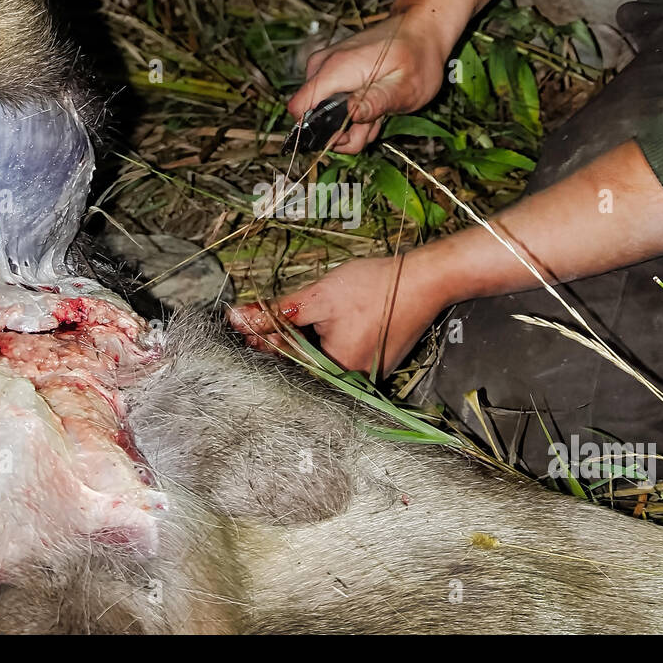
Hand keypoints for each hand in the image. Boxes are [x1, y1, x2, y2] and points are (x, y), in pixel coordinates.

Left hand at [228, 253, 449, 374]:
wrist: (425, 281)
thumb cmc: (374, 288)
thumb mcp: (318, 297)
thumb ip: (276, 313)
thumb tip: (237, 318)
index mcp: (334, 370)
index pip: (283, 360)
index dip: (259, 339)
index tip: (240, 322)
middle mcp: (351, 381)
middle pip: (302, 364)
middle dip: (279, 340)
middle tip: (260, 315)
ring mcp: (366, 375)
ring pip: (321, 360)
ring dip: (302, 340)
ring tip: (290, 315)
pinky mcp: (376, 364)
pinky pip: (340, 357)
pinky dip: (325, 341)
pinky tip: (318, 322)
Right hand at [286, 6, 451, 153]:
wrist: (421, 29)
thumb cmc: (417, 57)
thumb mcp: (405, 87)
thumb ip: (375, 102)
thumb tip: (350, 114)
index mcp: (336, 69)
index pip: (299, 108)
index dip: (320, 133)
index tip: (348, 134)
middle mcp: (322, 67)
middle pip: (314, 119)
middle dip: (346, 132)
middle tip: (376, 122)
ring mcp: (325, 69)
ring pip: (326, 116)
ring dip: (355, 124)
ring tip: (380, 111)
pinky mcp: (331, 73)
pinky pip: (333, 104)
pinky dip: (355, 112)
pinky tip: (375, 103)